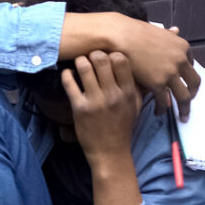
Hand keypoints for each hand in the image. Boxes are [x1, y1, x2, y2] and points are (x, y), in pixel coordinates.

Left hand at [62, 51, 141, 168]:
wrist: (110, 152)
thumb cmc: (123, 127)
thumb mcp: (136, 106)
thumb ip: (137, 87)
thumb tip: (137, 67)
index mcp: (128, 92)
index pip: (121, 60)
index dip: (112, 53)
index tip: (107, 56)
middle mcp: (113, 94)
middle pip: (102, 59)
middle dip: (94, 53)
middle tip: (90, 56)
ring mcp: (95, 101)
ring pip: (85, 67)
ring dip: (80, 61)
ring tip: (79, 62)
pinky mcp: (79, 108)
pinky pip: (70, 83)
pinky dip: (67, 74)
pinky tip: (68, 73)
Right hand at [112, 17, 199, 120]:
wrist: (120, 35)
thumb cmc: (134, 32)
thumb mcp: (157, 31)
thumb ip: (168, 35)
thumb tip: (176, 30)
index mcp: (182, 47)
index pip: (191, 64)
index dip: (187, 76)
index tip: (183, 82)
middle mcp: (181, 60)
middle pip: (194, 82)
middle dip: (192, 94)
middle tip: (188, 102)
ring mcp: (171, 73)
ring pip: (184, 96)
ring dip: (184, 108)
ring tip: (182, 116)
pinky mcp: (158, 83)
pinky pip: (165, 101)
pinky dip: (163, 108)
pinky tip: (159, 111)